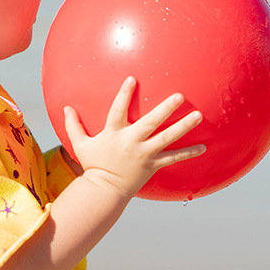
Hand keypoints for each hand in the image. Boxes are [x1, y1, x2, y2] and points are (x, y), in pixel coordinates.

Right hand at [63, 77, 205, 198]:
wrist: (105, 190)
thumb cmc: (93, 164)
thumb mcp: (80, 144)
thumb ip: (73, 125)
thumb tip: (65, 107)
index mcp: (114, 133)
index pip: (118, 109)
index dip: (125, 94)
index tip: (133, 79)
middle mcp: (131, 142)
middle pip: (151, 122)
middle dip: (166, 108)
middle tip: (179, 96)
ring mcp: (144, 154)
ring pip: (167, 138)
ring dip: (184, 126)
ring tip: (198, 115)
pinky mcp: (153, 165)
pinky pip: (174, 158)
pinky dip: (189, 153)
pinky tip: (204, 147)